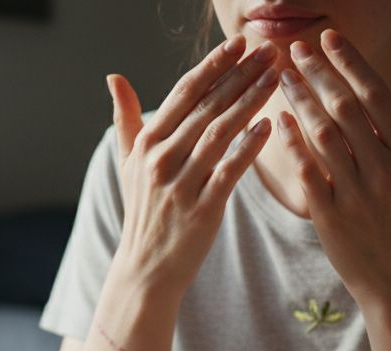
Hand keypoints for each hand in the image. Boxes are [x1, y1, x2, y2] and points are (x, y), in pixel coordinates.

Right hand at [107, 35, 277, 299]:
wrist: (146, 269)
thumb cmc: (143, 213)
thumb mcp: (127, 164)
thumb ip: (126, 119)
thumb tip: (114, 77)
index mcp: (147, 143)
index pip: (185, 92)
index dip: (214, 65)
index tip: (239, 43)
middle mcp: (161, 160)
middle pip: (207, 106)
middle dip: (241, 75)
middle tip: (270, 51)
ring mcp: (181, 185)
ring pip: (221, 133)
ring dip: (251, 101)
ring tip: (276, 78)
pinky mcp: (202, 210)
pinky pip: (230, 171)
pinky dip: (249, 147)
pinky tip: (269, 126)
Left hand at [276, 29, 390, 305]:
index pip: (377, 95)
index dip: (351, 63)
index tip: (329, 39)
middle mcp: (385, 171)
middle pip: (346, 108)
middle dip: (319, 73)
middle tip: (296, 50)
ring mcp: (357, 194)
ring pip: (323, 134)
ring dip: (300, 100)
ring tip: (283, 77)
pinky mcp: (331, 217)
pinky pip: (307, 171)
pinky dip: (292, 144)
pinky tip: (279, 121)